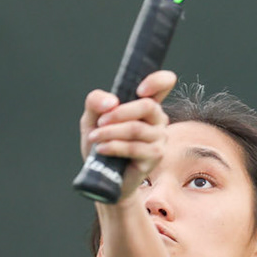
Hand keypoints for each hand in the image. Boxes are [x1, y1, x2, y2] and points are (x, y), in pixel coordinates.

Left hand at [81, 70, 177, 199]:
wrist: (103, 175)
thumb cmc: (101, 143)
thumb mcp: (92, 118)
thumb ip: (96, 102)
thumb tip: (111, 102)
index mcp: (145, 105)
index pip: (164, 83)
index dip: (158, 81)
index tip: (139, 90)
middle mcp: (158, 120)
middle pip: (148, 106)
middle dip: (119, 113)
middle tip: (100, 122)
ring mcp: (159, 139)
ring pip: (136, 129)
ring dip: (110, 132)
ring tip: (94, 138)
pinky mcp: (155, 157)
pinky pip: (134, 147)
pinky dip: (113, 146)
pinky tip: (101, 149)